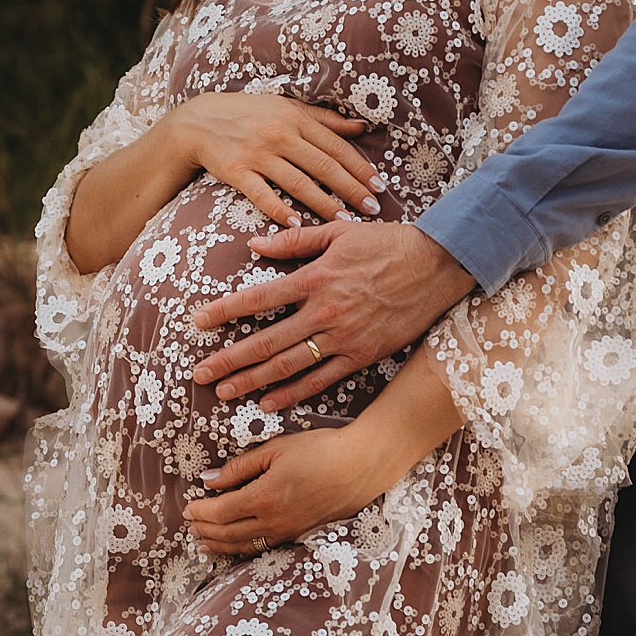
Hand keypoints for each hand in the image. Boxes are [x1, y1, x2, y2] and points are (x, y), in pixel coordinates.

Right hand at [168, 93, 382, 228]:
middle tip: (372, 209)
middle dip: (350, 189)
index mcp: (296, 119)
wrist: (200, 120)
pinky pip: (262, 194)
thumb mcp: (288, 108)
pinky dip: (278, 209)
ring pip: (298, 182)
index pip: (336, 146)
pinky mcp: (238, 171)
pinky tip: (296, 224)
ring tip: (345, 222)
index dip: (359, 167)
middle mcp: (280, 135)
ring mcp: (259, 154)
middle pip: (323, 166)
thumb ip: (324, 119)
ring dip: (323, 204)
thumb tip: (360, 126)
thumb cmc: (250, 115)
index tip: (379, 186)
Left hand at [184, 422, 396, 554]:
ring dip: (219, 545)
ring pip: (243, 546)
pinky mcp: (298, 535)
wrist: (361, 466)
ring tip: (203, 542)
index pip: (218, 512)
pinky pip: (262, 546)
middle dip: (204, 530)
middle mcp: (273, 522)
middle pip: (226, 534)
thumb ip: (239, 467)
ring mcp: (287, 532)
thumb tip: (208, 480)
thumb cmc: (320, 450)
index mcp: (263, 498)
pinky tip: (234, 544)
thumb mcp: (275, 449)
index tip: (187, 505)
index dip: (199, 511)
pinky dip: (242, 548)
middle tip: (189, 524)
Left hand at [190, 221, 475, 409]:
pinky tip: (268, 404)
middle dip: (229, 360)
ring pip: (288, 366)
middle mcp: (324, 311)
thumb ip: (295, 240)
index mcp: (315, 278)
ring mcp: (343, 338)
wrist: (437, 266)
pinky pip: (321, 381)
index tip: (197, 322)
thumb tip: (255, 245)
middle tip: (200, 375)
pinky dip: (293, 394)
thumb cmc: (388, 244)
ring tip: (224, 393)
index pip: (258, 297)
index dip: (224, 311)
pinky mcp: (362, 356)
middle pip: (266, 341)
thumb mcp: (340, 231)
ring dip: (253, 382)